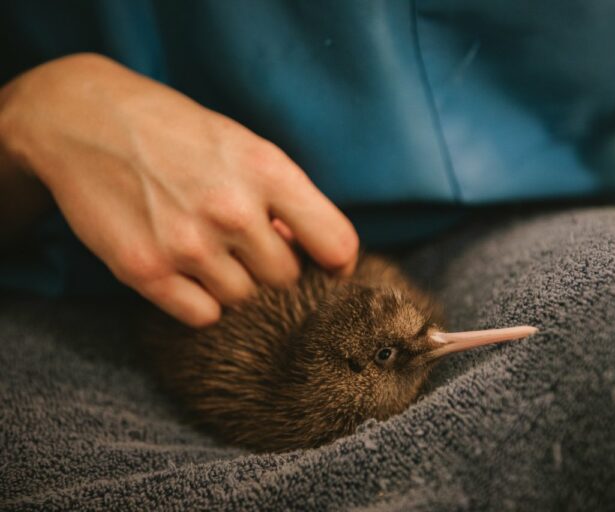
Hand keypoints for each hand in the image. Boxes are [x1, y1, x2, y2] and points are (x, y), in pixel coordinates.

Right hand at [0, 53, 357, 326]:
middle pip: (287, 279)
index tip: (328, 267)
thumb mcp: (241, 144)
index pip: (337, 243)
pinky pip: (204, 316)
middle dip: (273, 266)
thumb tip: (307, 252)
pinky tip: (185, 269)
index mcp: (267, 169)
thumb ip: (281, 198)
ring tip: (206, 246)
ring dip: (234, 282)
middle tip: (244, 244)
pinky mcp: (145, 271)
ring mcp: (187, 244)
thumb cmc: (176, 132)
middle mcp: (232, 209)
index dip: (338, 263)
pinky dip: (200, 300)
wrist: (83, 119)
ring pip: (244, 299)